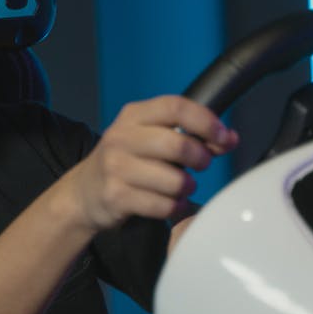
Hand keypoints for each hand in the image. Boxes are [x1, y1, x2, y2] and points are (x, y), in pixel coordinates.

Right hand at [63, 95, 238, 231]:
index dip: (206, 121)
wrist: (84, 192)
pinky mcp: (116, 196)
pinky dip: (174, 207)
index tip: (223, 137)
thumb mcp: (148, 137)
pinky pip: (163, 204)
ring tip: (181, 187)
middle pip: (178, 144)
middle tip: (201, 165)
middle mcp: (121, 137)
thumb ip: (186, 134)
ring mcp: (116, 167)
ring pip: (174, 180)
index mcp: (133, 115)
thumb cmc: (125, 162)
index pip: (176, 107)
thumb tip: (228, 138)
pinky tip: (169, 203)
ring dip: (187, 187)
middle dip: (200, 158)